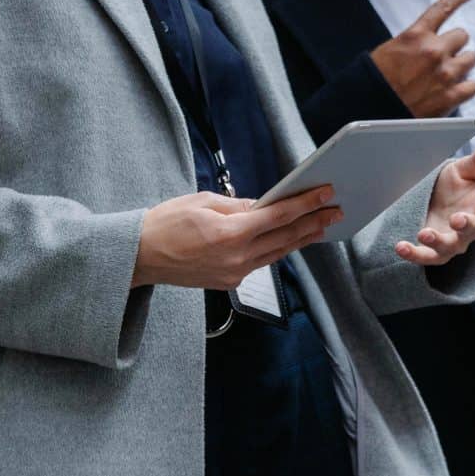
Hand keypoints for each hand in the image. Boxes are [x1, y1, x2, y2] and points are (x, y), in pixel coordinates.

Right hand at [132, 187, 342, 289]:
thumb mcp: (202, 201)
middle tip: (335, 211)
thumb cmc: (165, 224)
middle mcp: (237, 257)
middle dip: (313, 222)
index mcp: (230, 232)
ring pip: (278, 253)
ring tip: (321, 226)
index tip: (325, 193)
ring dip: (301, 239)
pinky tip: (289, 240)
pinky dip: (278, 250)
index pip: (279, 215)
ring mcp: (234, 273)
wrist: (139, 257)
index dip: (305, 204)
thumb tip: (265, 205)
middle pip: (285, 237)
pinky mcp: (229, 281)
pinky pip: (262, 263)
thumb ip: (239, 205)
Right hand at [370, 0, 474, 117]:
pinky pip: (473, 85)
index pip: (442, 8)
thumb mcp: (391, 50)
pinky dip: (465, 88)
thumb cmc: (376, 81)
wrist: (370, 111)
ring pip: (471, 59)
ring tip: (445, 76)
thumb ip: (415, 41)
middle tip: (441, 58)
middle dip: (453, 46)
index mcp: (415, 36)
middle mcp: (433, 51)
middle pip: (462, 36)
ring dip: (461, 65)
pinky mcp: (451, 96)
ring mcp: (445, 74)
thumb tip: (431, 40)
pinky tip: (452, 91)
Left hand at [396, 141, 474, 264]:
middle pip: (472, 229)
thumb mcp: (465, 169)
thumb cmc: (456, 186)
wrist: (437, 201)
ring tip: (424, 233)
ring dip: (437, 241)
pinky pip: (426, 256)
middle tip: (457, 219)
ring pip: (448, 247)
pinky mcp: (435, 252)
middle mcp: (470, 227)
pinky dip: (414, 254)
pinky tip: (400, 247)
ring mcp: (453, 241)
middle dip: (465, 224)